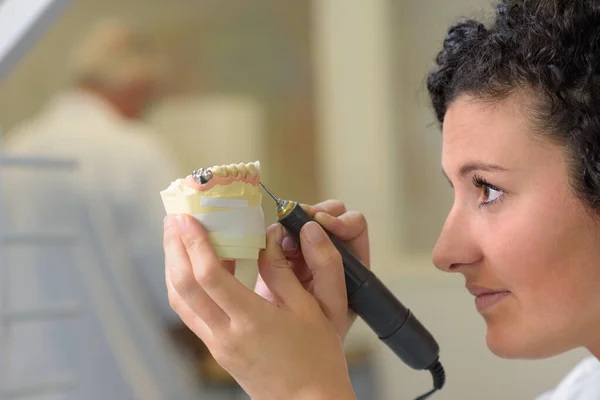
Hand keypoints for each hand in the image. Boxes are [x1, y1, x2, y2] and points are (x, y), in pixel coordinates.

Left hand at [163, 214, 356, 399]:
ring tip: (177, 240)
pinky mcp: (218, 350)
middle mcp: (225, 335)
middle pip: (183, 287)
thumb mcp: (311, 309)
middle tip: (173, 220)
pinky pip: (192, 313)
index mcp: (251, 321)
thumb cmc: (318, 359)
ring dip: (174, 268)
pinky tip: (198, 269)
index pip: (209, 277)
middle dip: (174, 249)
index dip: (195, 244)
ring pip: (181, 302)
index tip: (188, 218)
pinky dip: (188, 287)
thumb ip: (284, 271)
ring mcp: (217, 345)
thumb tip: (268, 237)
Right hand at [254, 200, 369, 338]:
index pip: (353, 226)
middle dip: (312, 214)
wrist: (288, 352)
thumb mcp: (330, 302)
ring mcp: (305, 253)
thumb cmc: (320, 334)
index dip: (338, 220)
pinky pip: (278, 234)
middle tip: (296, 222)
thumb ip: (326, 265)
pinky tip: (269, 243)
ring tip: (282, 239)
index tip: (320, 223)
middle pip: (327, 215)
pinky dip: (274, 233)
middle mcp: (331, 253)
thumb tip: (311, 227)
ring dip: (291, 223)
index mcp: (353, 263)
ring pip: (301, 221)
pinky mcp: (280, 256)